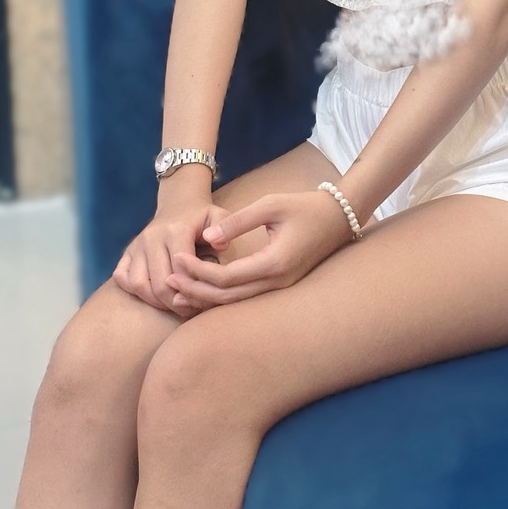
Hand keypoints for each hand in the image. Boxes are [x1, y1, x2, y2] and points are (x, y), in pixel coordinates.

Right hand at [113, 200, 229, 313]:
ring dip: (156, 302)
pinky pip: (121, 278)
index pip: (181, 269)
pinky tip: (155, 296)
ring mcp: (136, 245)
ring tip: (175, 306)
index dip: (193, 289)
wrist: (178, 204)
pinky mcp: (127, 252)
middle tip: (191, 310)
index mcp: (176, 230)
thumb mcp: (218, 216)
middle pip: (159, 282)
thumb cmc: (202, 217)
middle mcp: (152, 237)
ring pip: (138, 284)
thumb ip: (224, 228)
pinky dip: (135, 292)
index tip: (205, 299)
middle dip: (176, 302)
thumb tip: (220, 245)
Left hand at [162, 190, 356, 311]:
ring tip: (178, 292)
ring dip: (206, 298)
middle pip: (227, 298)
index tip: (176, 259)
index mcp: (274, 263)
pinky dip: (222, 296)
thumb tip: (207, 237)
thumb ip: (237, 222)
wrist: (339, 217)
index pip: (226, 277)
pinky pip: (245, 298)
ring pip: (236, 303)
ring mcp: (280, 288)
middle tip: (168, 280)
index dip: (197, 271)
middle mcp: (277, 282)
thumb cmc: (305, 206)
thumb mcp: (270, 205)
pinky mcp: (280, 286)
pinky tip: (204, 292)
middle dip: (195, 290)